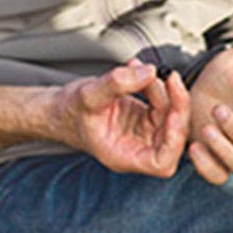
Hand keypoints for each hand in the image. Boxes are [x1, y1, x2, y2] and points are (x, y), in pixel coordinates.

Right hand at [49, 59, 190, 176]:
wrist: (56, 108)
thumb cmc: (68, 110)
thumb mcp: (89, 95)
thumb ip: (118, 83)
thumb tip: (150, 72)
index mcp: (123, 156)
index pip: (161, 163)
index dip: (173, 140)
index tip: (171, 113)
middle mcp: (136, 149)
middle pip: (172, 137)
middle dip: (175, 106)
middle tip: (170, 80)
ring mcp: (141, 134)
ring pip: (169, 117)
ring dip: (164, 91)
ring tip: (142, 70)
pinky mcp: (142, 119)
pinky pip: (160, 104)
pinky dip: (153, 85)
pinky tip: (137, 69)